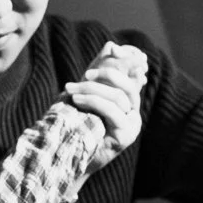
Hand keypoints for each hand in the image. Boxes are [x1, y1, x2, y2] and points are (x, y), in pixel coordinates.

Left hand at [65, 42, 147, 172]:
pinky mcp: (125, 136)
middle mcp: (134, 113)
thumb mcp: (85, 93)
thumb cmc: (75, 122)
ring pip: (119, 97)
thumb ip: (98, 72)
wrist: (68, 157)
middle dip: (107, 75)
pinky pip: (113, 112)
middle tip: (85, 75)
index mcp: (128, 102)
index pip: (134, 75)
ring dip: (92, 90)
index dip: (127, 60)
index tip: (112, 49)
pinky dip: (94, 102)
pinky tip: (77, 100)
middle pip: (129, 85)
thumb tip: (111, 45)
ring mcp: (132, 126)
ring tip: (71, 89)